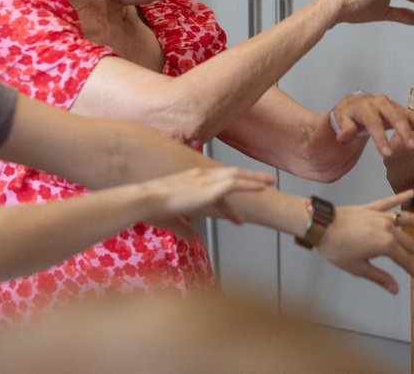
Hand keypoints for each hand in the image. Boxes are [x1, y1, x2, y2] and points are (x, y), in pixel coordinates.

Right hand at [143, 166, 275, 236]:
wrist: (143, 200)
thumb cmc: (149, 209)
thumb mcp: (169, 220)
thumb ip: (183, 228)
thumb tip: (192, 238)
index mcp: (189, 179)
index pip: (214, 186)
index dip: (228, 200)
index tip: (237, 215)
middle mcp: (200, 176)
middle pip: (230, 174)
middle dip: (248, 177)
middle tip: (264, 180)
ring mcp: (206, 181)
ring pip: (237, 176)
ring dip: (255, 178)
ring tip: (271, 181)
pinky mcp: (210, 189)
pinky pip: (236, 184)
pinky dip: (251, 185)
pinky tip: (263, 187)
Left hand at [316, 189, 413, 294]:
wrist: (321, 225)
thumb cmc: (338, 250)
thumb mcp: (358, 268)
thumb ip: (379, 277)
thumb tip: (396, 289)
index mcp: (386, 245)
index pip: (403, 259)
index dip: (412, 269)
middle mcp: (388, 228)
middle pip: (409, 241)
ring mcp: (381, 216)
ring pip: (406, 219)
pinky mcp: (372, 208)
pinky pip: (389, 202)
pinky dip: (400, 197)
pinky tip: (412, 193)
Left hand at [329, 93, 413, 158]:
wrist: (354, 105)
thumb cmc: (346, 115)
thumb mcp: (339, 120)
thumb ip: (343, 128)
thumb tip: (344, 136)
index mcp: (365, 105)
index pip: (373, 122)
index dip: (380, 138)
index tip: (387, 155)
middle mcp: (382, 103)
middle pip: (395, 116)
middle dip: (404, 131)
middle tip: (411, 147)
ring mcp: (394, 106)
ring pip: (410, 116)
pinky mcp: (402, 112)